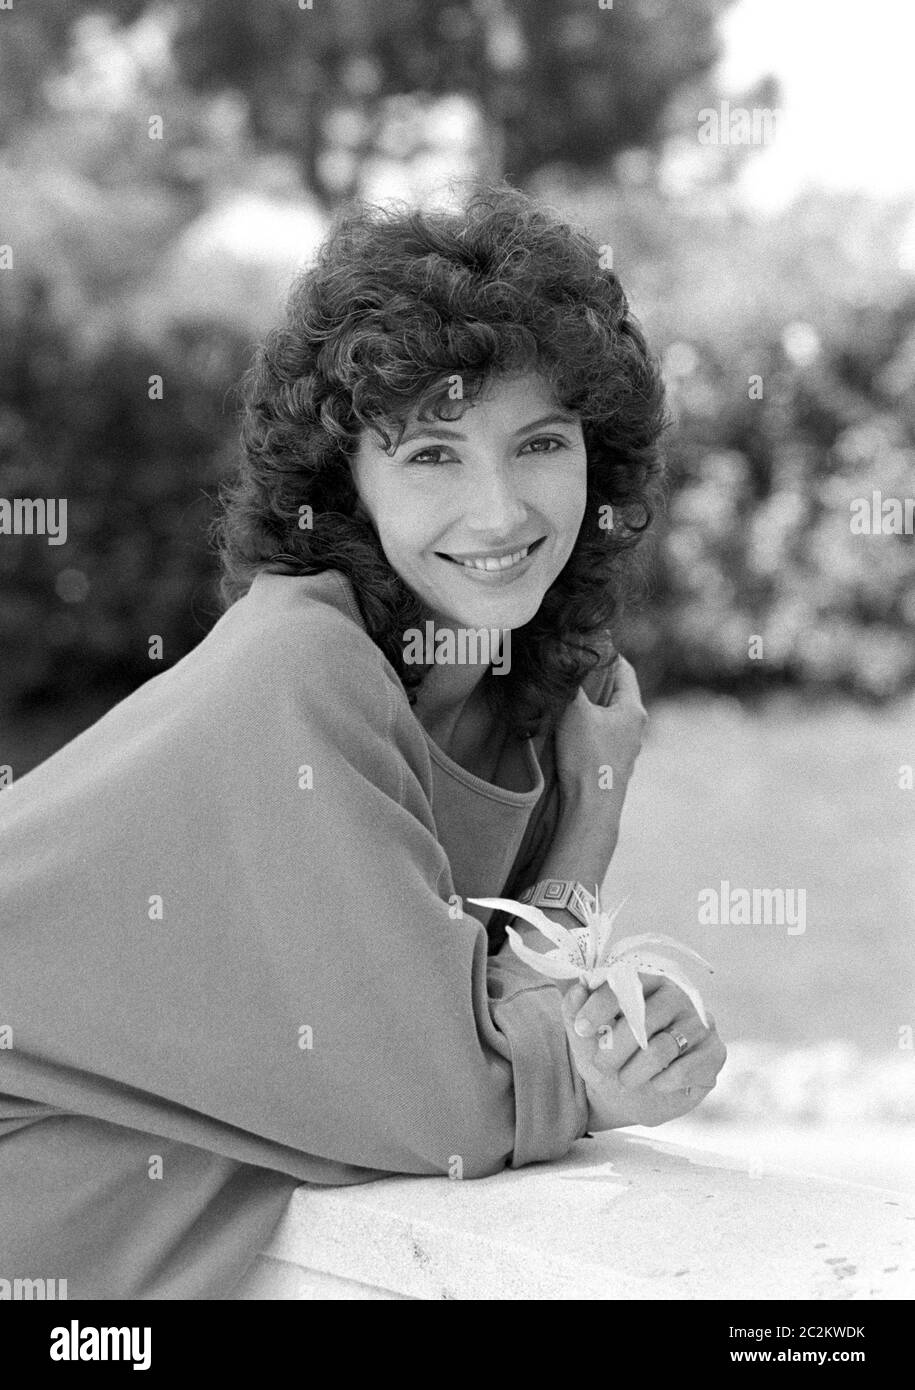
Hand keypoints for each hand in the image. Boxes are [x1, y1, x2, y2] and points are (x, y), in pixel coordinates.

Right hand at [555, 654, 648, 814]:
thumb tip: (566, 657)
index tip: (583, 647)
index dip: (604, 655)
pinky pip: (602, 735)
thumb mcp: (575, 711)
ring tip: (566, 698)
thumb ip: (572, 683)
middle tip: (570, 670)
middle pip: (616, 692)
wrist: (591, 807)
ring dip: (590, 706)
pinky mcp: (614, 764)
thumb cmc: (587, 757)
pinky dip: (589, 727)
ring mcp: (627, 747)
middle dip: (594, 680)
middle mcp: (636, 727)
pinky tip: (569, 729)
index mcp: (633, 709)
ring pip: (608, 715)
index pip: (623, 669)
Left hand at [560, 976, 726, 1129]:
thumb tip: (577, 990)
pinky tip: (655, 1084)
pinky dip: (661, 1083)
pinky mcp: (715, 1052)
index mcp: (647, 980)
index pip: (625, 983)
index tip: (581, 1029)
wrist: (634, 1095)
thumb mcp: (585, 1038)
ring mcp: (701, 1023)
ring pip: (660, 1050)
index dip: (600, 1005)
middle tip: (602, 1065)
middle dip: (615, 1048)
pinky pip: (684, 1070)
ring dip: (634, 1072)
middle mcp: (679, 995)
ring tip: (625, 1079)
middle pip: (644, 1019)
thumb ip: (576, 1011)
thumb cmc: (610, 1056)